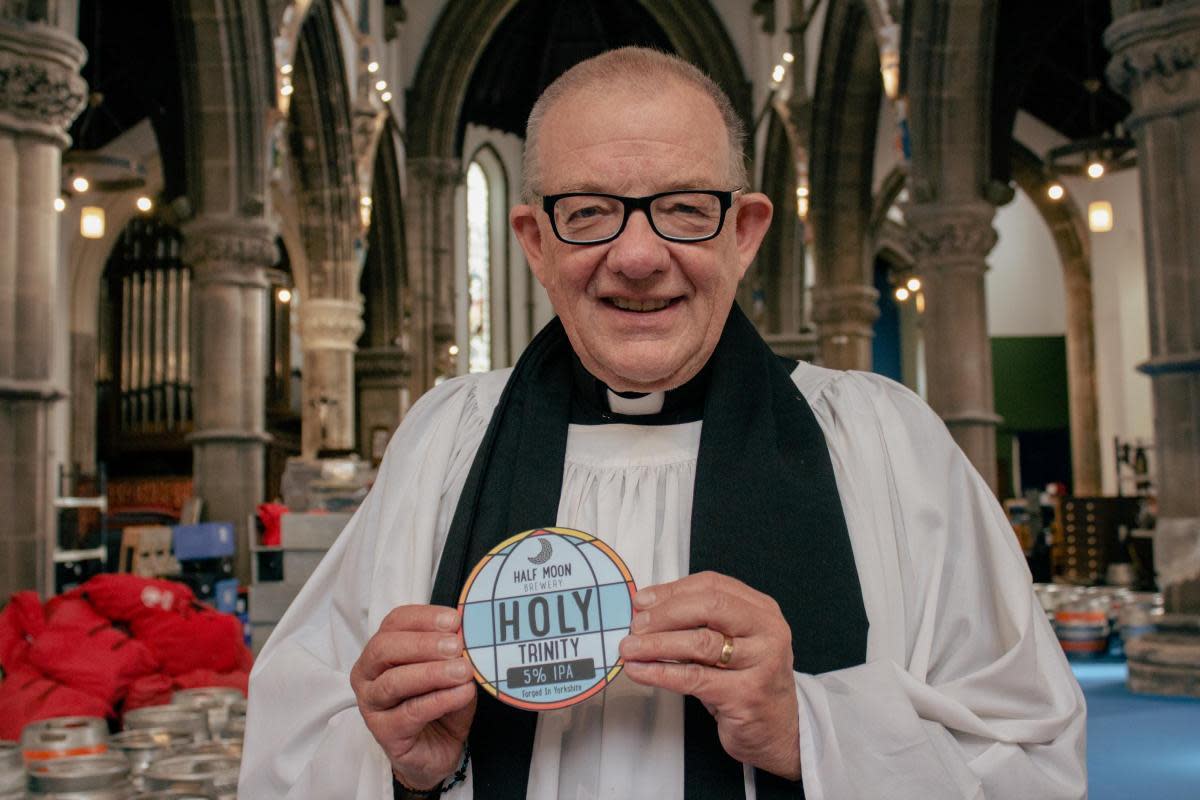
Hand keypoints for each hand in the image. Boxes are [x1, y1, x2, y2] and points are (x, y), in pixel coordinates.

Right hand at [350, 605, 475, 790]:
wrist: (438, 749)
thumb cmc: (439, 702)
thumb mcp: (450, 670)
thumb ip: (453, 653)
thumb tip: (466, 636)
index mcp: (381, 649)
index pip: (395, 622)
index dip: (424, 618)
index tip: (454, 620)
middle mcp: (367, 674)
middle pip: (385, 648)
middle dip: (423, 644)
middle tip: (455, 647)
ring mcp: (371, 704)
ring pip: (394, 682)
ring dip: (432, 673)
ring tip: (463, 671)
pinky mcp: (383, 732)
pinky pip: (410, 712)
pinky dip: (439, 700)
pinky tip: (462, 693)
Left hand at [618, 571, 799, 780]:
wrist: (779, 730)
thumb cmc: (748, 682)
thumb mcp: (731, 643)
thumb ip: (699, 623)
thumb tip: (648, 608)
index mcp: (761, 610)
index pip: (712, 585)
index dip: (672, 590)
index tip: (643, 600)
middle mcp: (767, 631)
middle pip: (709, 607)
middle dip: (665, 614)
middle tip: (636, 625)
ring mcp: (761, 663)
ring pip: (700, 643)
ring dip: (657, 644)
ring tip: (630, 648)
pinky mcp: (747, 694)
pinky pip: (694, 678)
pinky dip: (661, 673)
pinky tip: (641, 671)